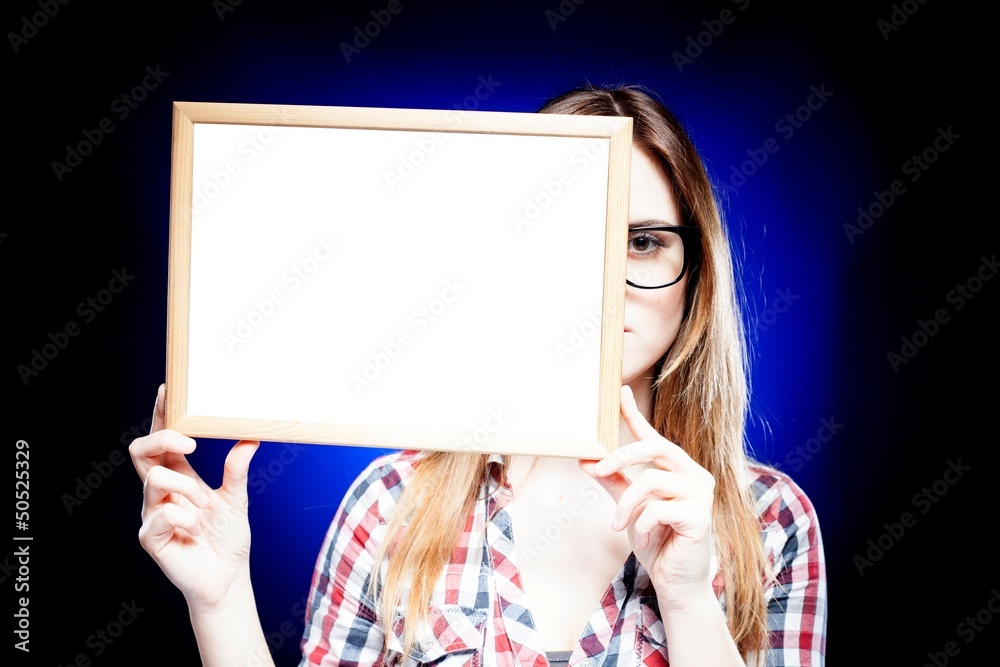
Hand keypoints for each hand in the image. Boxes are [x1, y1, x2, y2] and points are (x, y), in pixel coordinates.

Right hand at [129, 384, 259, 611]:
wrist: (227, 578)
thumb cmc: (228, 539)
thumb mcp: (237, 498)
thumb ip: (237, 469)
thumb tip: (250, 437)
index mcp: (179, 476)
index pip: (164, 439)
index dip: (162, 414)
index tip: (167, 389)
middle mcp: (161, 491)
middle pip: (142, 451)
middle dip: (162, 438)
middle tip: (190, 444)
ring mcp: (152, 512)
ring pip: (154, 479)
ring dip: (186, 489)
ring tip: (205, 506)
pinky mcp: (151, 536)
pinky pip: (162, 514)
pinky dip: (185, 518)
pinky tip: (196, 530)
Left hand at [579, 385, 715, 608]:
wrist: (675, 581)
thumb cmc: (657, 542)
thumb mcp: (629, 508)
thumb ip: (612, 483)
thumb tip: (586, 461)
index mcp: (678, 469)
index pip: (654, 436)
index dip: (635, 413)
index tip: (619, 391)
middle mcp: (694, 474)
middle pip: (654, 447)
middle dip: (620, 455)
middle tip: (597, 470)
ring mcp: (702, 493)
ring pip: (649, 481)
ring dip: (626, 505)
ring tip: (619, 525)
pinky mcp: (702, 514)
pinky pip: (657, 508)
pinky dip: (642, 524)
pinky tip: (646, 538)